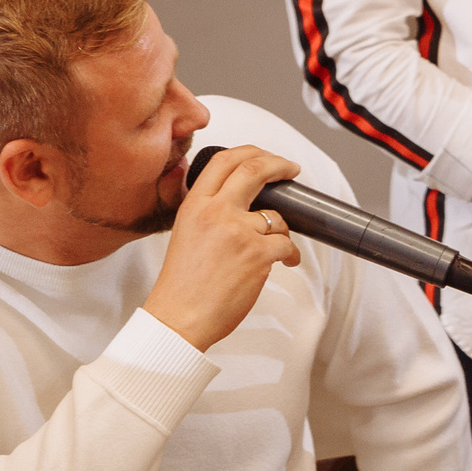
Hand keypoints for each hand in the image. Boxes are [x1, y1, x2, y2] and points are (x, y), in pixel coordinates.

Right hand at [143, 146, 303, 350]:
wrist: (179, 318)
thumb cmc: (182, 284)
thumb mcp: (185, 233)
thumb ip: (208, 211)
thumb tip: (240, 199)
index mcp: (194, 206)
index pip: (223, 161)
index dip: (251, 152)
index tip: (268, 157)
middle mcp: (215, 212)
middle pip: (254, 169)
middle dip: (279, 164)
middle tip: (291, 168)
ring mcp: (238, 231)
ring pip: (276, 216)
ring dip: (282, 231)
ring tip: (275, 248)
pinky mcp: (257, 254)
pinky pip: (287, 244)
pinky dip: (290, 254)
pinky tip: (284, 263)